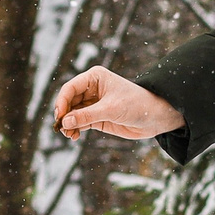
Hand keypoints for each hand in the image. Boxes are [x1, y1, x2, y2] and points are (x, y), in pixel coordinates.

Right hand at [53, 67, 183, 140]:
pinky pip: (80, 122)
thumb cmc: (136, 105)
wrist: (155, 118)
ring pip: (73, 114)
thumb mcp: (111, 109)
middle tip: (62, 128)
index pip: (70, 88)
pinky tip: (74, 136)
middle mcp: (91, 89)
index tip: (59, 116)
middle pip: (69, 101)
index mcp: (94, 78)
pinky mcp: (97, 117)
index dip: (62, 101)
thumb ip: (87, 116)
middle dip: (64, 115)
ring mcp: (93, 104)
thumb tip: (64, 122)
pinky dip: (75, 129)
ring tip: (69, 135)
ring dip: (68, 124)